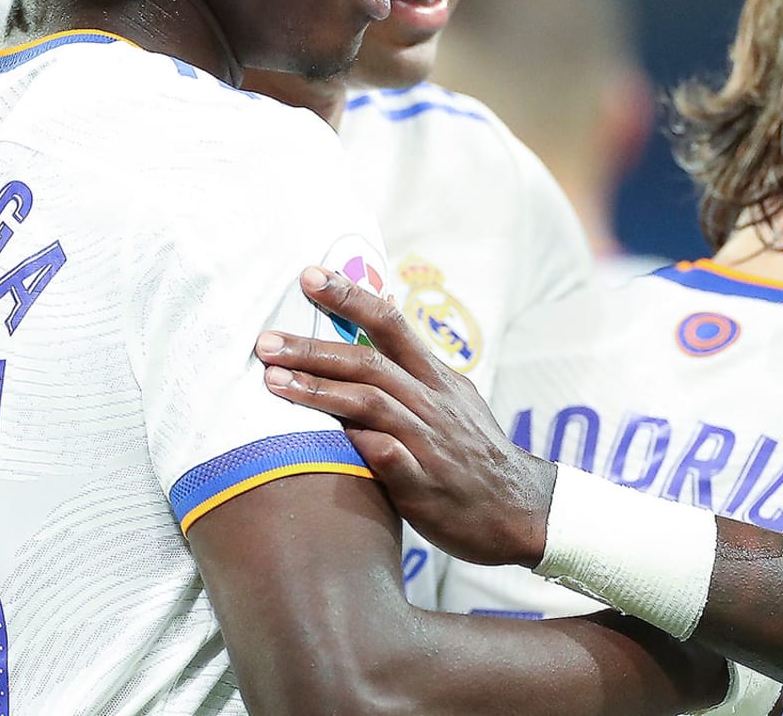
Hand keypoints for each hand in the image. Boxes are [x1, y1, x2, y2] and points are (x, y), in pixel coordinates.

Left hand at [257, 266, 555, 568]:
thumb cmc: (470, 451)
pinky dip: (359, 443)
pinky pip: (388, 457)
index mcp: (435, 375)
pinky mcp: (423, 483)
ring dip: (318, 390)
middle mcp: (431, 400)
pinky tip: (320, 441)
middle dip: (312, 346)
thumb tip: (372, 328)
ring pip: (370, 403)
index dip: (349, 295)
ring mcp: (428, 440)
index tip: (309, 275)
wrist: (517, 507)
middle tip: (265, 340)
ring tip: (271, 381)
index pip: (390, 321)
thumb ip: (410, 369)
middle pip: (368, 360)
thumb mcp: (449, 398)